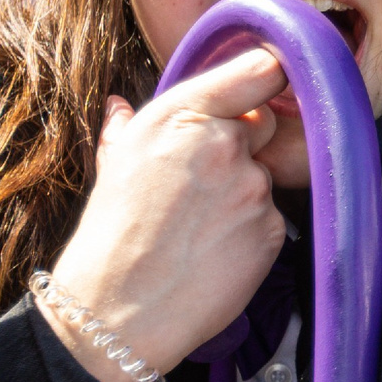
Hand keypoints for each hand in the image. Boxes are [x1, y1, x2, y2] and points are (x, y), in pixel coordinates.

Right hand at [42, 49, 290, 381]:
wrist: (116, 311)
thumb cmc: (109, 235)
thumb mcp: (113, 165)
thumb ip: (127, 127)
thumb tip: (119, 106)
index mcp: (182, 115)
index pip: (257, 70)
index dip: (265, 77)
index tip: (268, 82)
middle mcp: (224, 143)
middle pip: (263, 124)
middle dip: (242, 144)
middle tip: (202, 183)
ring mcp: (253, 187)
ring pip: (263, 177)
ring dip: (241, 195)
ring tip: (196, 229)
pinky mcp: (272, 229)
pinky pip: (270, 219)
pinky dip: (249, 233)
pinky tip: (213, 252)